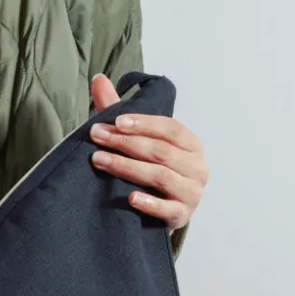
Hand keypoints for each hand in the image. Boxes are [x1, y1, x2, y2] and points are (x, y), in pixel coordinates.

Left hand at [88, 74, 208, 229]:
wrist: (159, 211)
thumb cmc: (148, 169)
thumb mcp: (134, 139)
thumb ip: (117, 109)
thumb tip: (98, 79)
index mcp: (190, 145)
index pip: (169, 129)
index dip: (143, 123)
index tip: (115, 121)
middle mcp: (197, 168)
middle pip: (161, 151)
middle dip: (125, 143)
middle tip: (97, 138)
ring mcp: (192, 193)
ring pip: (161, 176)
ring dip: (128, 167)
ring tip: (100, 161)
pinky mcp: (183, 216)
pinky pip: (168, 210)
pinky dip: (150, 204)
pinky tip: (131, 198)